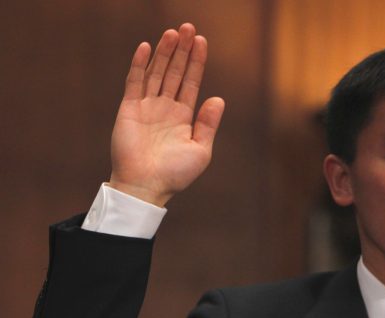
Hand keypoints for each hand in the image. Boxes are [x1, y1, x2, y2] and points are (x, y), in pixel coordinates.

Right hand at [109, 23, 224, 205]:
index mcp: (183, 117)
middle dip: (182, 50)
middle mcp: (165, 108)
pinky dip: (140, 65)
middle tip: (188, 28)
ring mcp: (147, 107)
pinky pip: (135, 82)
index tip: (202, 41)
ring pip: (157, 72)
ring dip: (165, 53)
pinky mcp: (129, 109)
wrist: (147, 186)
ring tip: (174, 32)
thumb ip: (208, 124)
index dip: (197, 62)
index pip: (191, 82)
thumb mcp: (200, 149)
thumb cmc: (175, 174)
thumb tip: (218, 99)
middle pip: (175, 72)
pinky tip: (147, 47)